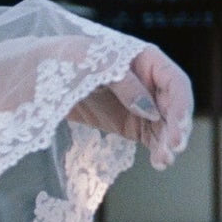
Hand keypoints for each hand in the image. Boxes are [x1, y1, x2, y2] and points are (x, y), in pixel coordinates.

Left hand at [72, 45, 192, 171]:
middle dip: (176, 127)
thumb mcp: (92, 64)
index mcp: (146, 59)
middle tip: (174, 148)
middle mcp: (149, 82)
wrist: (39, 77)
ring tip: (164, 161)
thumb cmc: (66, 60)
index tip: (179, 126)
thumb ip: (122, 82)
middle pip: (173, 106)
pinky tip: (159, 163)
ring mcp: (140, 105)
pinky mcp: (131, 124)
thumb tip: (148, 109)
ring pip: (165, 126)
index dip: (181, 104)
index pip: (174, 82)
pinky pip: (151, 138)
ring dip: (168, 144)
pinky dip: (157, 150)